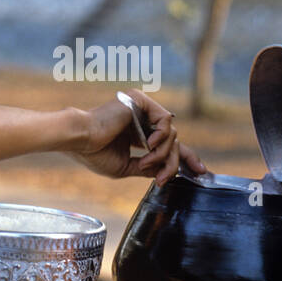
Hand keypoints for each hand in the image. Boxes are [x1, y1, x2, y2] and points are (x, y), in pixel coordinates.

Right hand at [73, 89, 206, 185]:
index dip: (186, 158)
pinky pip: (166, 121)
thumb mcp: (126, 167)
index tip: (201, 172)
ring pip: (172, 134)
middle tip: (162, 178)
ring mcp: (142, 110)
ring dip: (162, 154)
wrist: (80, 140)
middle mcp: (142, 119)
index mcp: (138, 133)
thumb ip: (147, 167)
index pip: (169, 145)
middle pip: (175, 141)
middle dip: (174, 162)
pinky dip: (161, 137)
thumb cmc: (95, 153)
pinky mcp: (141, 102)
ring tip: (144, 162)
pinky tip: (148, 145)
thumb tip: (167, 172)